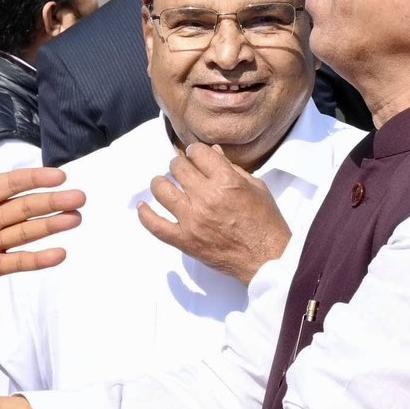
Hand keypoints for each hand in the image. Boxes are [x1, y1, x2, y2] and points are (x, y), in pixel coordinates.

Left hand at [0, 134, 84, 300]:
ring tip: (75, 219)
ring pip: (24, 232)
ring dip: (50, 226)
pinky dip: (35, 259)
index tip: (58, 175)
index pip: (7, 184)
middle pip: (24, 207)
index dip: (32, 179)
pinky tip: (58, 254)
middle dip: (51, 202)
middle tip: (79, 197)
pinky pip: (14, 261)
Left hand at [138, 143, 290, 284]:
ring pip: (162, 190)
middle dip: (179, 164)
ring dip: (161, 183)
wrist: (266, 257)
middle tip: (182, 170)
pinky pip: (155, 226)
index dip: (195, 151)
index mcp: (227, 182)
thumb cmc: (266, 222)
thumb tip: (212, 151)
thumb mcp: (256, 188)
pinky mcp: (184, 240)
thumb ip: (232, 168)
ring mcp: (192, 220)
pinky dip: (145, 215)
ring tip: (165, 183)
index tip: (195, 155)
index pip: (198, 153)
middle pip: (178, 168)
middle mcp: (206, 198)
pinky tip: (142, 207)